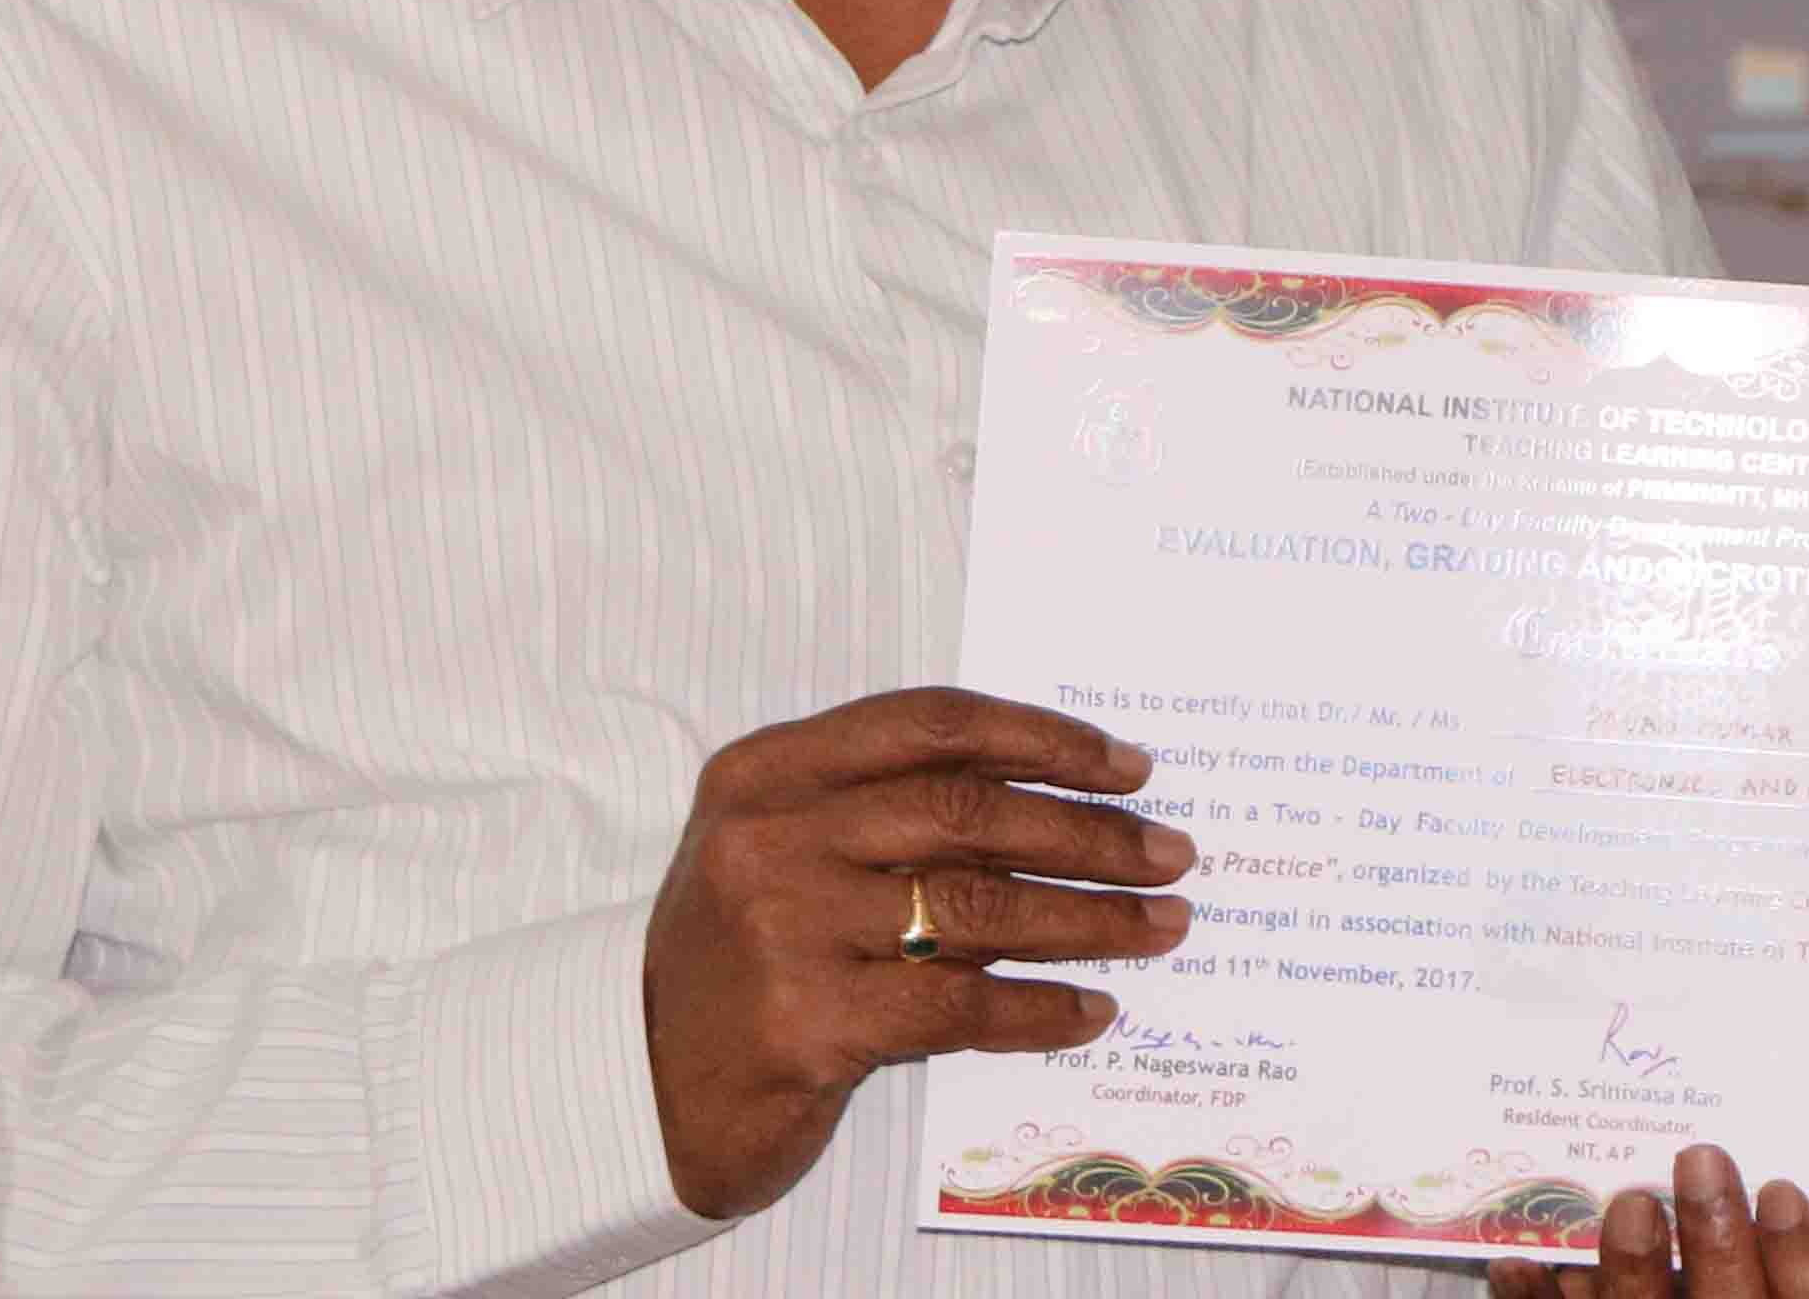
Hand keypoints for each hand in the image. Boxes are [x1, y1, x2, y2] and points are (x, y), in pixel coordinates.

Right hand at [639, 685, 1195, 1221]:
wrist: (640, 1086)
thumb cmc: (741, 959)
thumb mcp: (789, 855)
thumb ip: (890, 813)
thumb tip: (1067, 803)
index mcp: (767, 770)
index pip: (932, 723)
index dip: (1043, 738)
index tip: (1127, 766)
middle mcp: (769, 836)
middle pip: (968, 812)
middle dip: (1088, 832)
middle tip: (1169, 852)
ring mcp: (783, 929)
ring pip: (976, 907)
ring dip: (1087, 917)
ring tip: (1159, 925)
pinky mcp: (806, 1024)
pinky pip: (957, 1005)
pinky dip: (1039, 1006)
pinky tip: (1091, 1008)